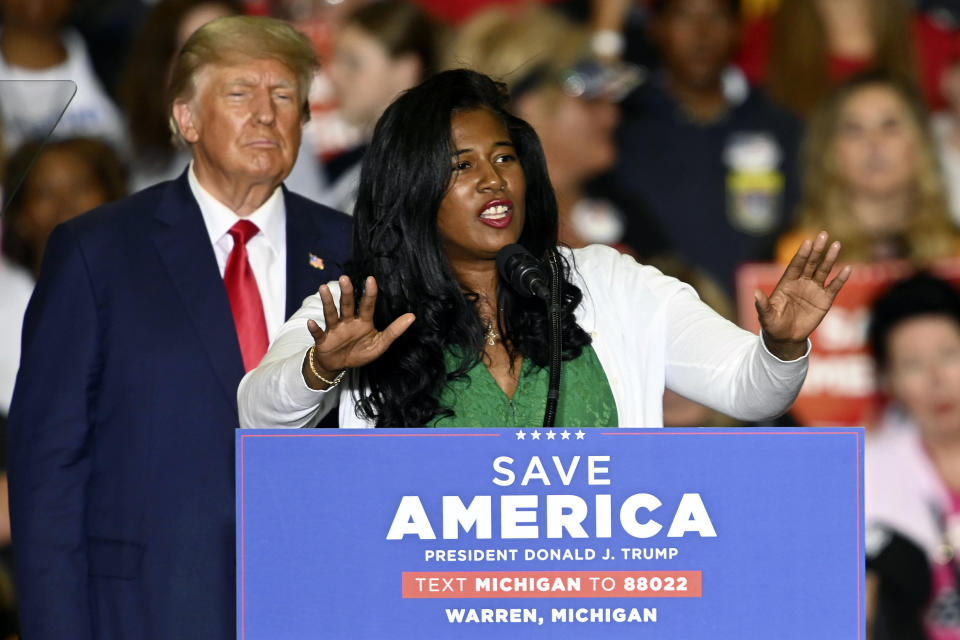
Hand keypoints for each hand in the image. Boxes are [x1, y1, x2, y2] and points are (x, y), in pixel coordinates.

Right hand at [303, 275, 414, 388]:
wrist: (339, 365)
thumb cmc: (360, 352)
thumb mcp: (380, 344)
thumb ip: (394, 331)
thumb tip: (412, 316)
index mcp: (363, 321)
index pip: (367, 305)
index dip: (369, 293)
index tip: (371, 279)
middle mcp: (348, 321)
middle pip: (347, 304)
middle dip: (346, 292)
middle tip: (345, 278)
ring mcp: (334, 329)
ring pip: (331, 314)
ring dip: (327, 302)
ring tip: (323, 289)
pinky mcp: (323, 340)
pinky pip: (318, 333)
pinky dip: (314, 328)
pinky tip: (311, 322)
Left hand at [755, 231, 851, 359]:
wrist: (786, 338)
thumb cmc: (773, 325)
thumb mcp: (766, 316)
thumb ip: (762, 305)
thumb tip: (755, 294)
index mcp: (787, 283)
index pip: (796, 265)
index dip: (802, 254)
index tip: (807, 242)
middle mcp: (802, 283)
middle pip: (811, 263)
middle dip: (817, 250)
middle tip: (824, 235)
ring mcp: (814, 290)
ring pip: (823, 271)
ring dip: (830, 259)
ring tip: (837, 245)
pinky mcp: (825, 300)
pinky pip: (834, 287)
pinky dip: (840, 279)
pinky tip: (848, 269)